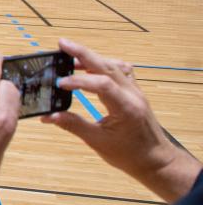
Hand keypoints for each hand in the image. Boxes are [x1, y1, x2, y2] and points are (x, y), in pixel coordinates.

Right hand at [42, 38, 200, 201]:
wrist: (156, 160)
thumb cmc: (128, 155)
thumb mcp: (98, 142)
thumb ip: (73, 125)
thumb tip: (48, 116)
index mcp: (126, 107)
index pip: (102, 84)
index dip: (79, 81)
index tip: (59, 83)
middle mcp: (133, 94)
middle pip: (108, 66)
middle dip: (83, 53)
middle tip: (62, 43)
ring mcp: (136, 91)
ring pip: (114, 65)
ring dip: (93, 58)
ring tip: (71, 57)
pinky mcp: (135, 92)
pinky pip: (121, 70)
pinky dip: (104, 65)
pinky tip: (91, 69)